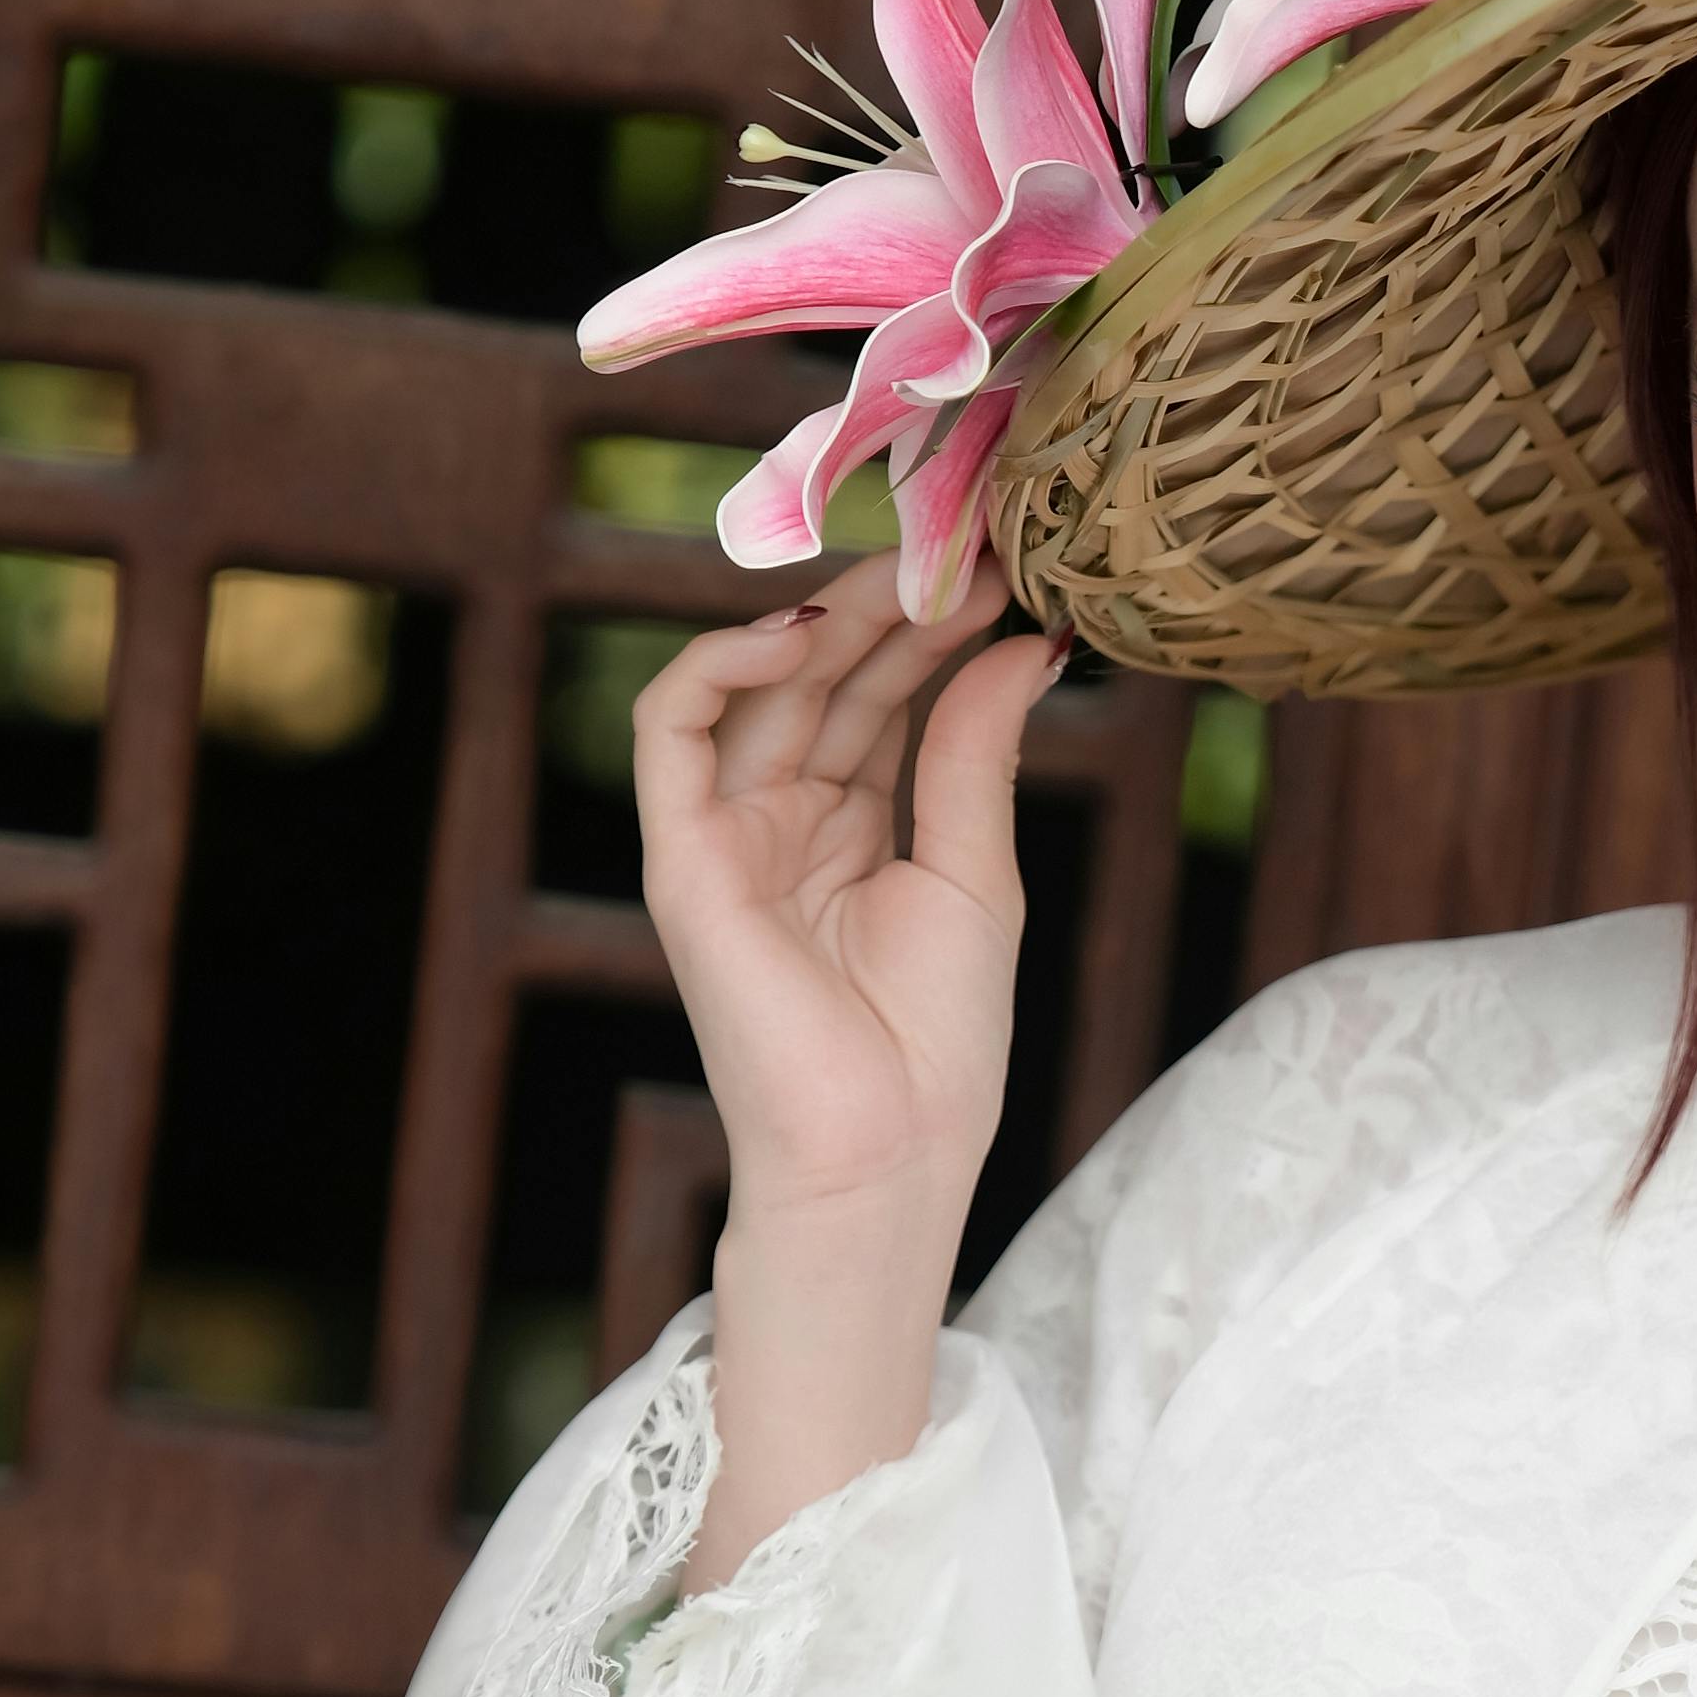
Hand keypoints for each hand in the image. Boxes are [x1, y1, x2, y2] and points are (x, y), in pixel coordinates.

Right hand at [630, 553, 1051, 1229]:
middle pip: (828, 678)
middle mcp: (782, 820)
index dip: (934, 628)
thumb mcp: (977, 873)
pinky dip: (719, 666)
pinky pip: (671, 731)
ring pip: (759, 687)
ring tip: (908, 577)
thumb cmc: (938, 1043)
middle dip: (892, 605)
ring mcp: (727, 836)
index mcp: (853, 827)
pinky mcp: (680, 859)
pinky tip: (797, 631)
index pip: (883, 694)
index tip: (1004, 567)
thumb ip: (977, 751)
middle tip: (966, 545)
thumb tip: (1025, 642)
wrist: (885, 1151)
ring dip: (827, 619)